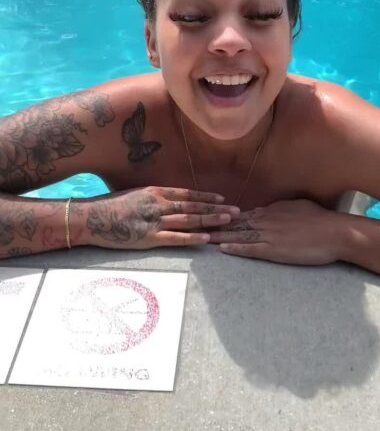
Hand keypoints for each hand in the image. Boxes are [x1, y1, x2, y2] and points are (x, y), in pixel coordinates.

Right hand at [82, 186, 240, 249]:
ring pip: (189, 220)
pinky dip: (193, 238)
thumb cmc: (109, 206)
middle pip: (193, 207)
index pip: (187, 194)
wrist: (91, 217)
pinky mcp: (149, 238)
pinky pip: (176, 238)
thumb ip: (152, 197)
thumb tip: (167, 200)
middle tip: (237, 211)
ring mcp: (155, 221)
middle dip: (216, 209)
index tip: (222, 199)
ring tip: (229, 222)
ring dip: (211, 221)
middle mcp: (158, 204)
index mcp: (155, 192)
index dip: (206, 197)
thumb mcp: (133, 195)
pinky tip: (207, 239)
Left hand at [207, 198, 342, 264]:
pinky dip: (234, 248)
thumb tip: (271, 210)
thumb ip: (281, 209)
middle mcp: (266, 220)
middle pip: (234, 223)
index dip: (225, 217)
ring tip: (202, 237)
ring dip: (219, 236)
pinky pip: (249, 249)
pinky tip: (222, 249)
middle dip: (215, 224)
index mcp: (271, 210)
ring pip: (238, 235)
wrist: (335, 232)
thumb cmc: (321, 220)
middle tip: (197, 225)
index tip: (210, 218)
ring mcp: (268, 235)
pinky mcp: (274, 250)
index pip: (243, 213)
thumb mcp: (298, 207)